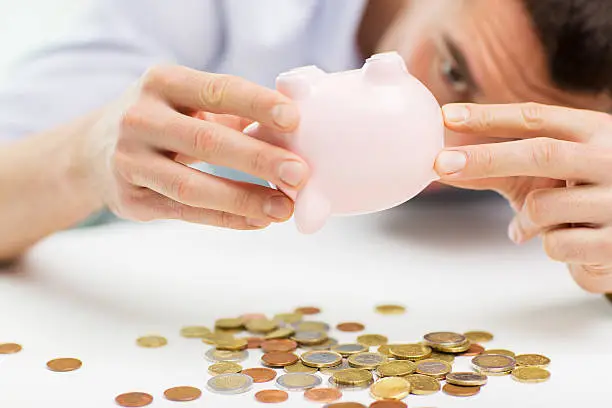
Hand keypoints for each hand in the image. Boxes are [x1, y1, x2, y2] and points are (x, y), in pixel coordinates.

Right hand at [81, 65, 307, 229]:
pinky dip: (226, 218)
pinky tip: (257, 220)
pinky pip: (185, 212)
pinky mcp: (131, 198)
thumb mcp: (186, 101)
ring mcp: (130, 160)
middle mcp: (140, 118)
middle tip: (298, 174)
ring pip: (192, 185)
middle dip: (258, 159)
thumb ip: (233, 110)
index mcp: (162, 83)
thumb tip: (293, 129)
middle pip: (207, 141)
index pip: (217, 89)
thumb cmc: (162, 120)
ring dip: (244, 198)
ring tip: (283, 208)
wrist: (94, 150)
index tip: (293, 119)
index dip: (256, 103)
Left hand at [434, 102, 611, 292]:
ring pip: (542, 206)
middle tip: (441, 164)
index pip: (535, 117)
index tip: (447, 116)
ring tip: (543, 224)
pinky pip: (555, 244)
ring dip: (526, 219)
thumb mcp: (549, 174)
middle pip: (541, 152)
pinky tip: (573, 244)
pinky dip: (549, 245)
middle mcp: (611, 159)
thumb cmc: (584, 197)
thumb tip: (445, 167)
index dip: (488, 116)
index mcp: (594, 132)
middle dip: (486, 158)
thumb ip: (501, 168)